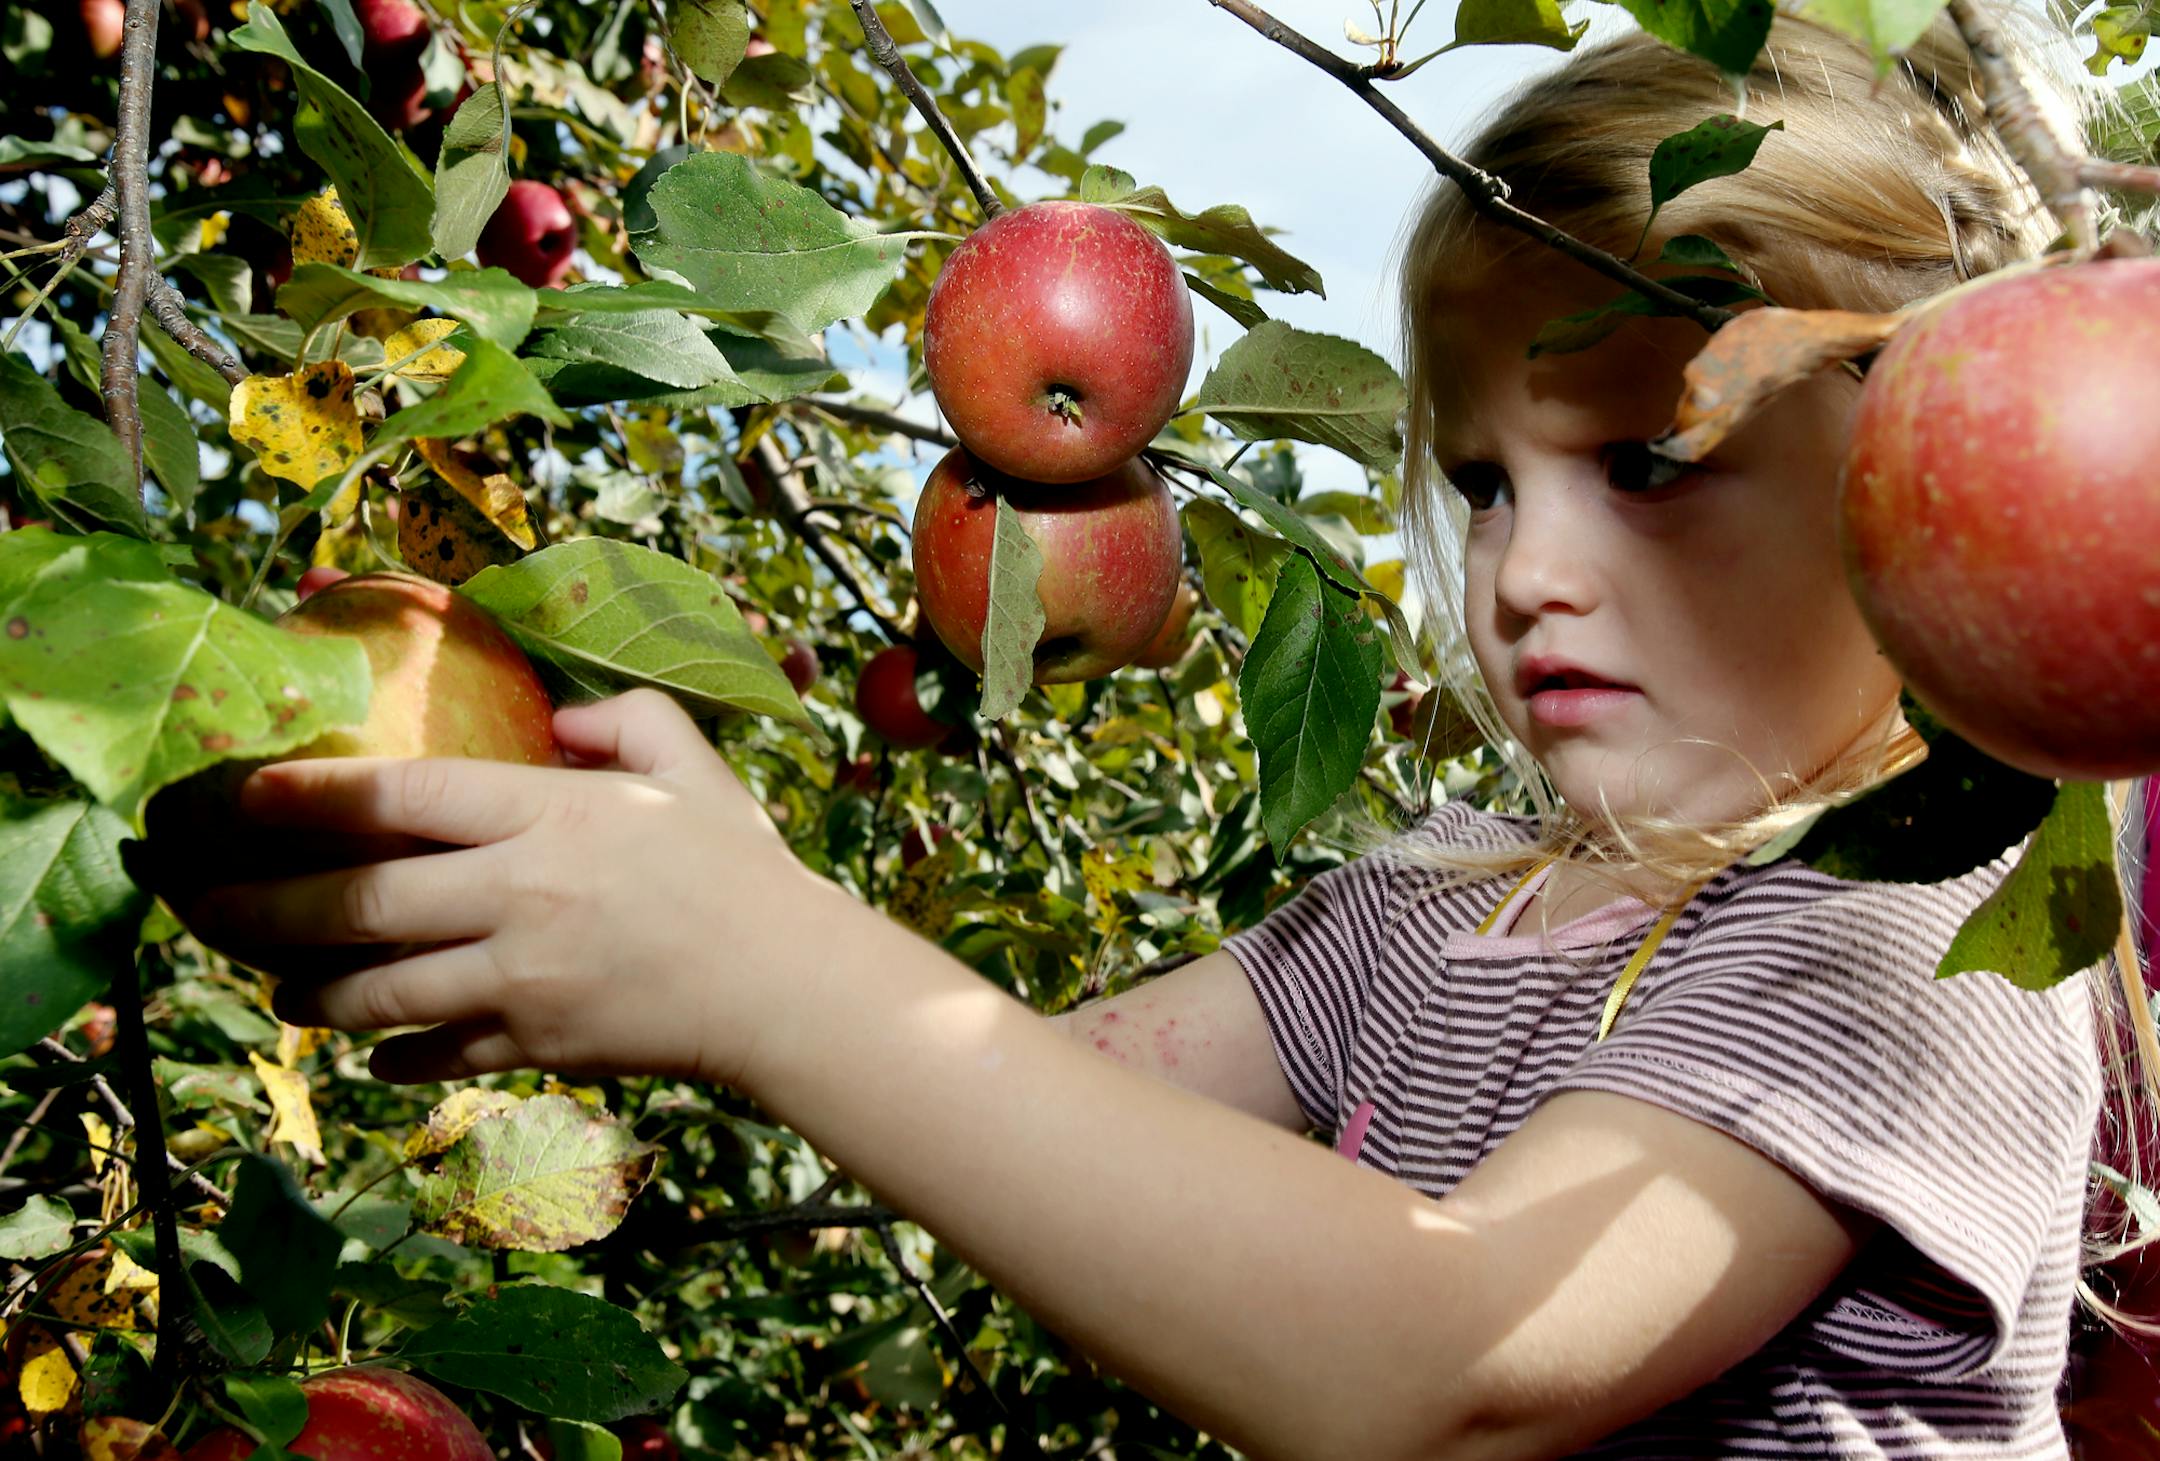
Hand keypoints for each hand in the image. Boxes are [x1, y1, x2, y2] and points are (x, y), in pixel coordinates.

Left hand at [161, 689, 835, 1086]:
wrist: (789, 986)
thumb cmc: (741, 868)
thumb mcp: (690, 765)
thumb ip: (618, 720)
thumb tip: (554, 715)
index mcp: (549, 817)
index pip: (398, 799)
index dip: (307, 794)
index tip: (240, 791)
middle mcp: (519, 897)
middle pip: (357, 905)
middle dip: (261, 905)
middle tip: (201, 900)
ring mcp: (521, 980)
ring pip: (376, 992)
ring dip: (309, 989)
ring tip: (275, 980)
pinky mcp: (535, 1045)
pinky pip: (435, 1055)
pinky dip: (391, 1056)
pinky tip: (369, 1050)